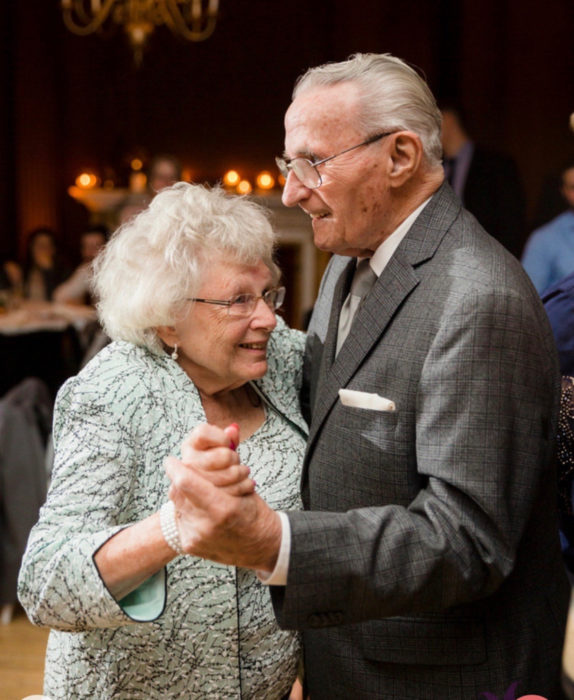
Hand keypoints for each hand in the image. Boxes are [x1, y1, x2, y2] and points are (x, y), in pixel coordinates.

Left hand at [166, 424, 281, 570]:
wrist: (260, 548)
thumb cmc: (256, 514)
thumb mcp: (247, 482)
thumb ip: (232, 454)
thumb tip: (230, 428)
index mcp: (223, 509)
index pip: (185, 480)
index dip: (175, 466)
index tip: (172, 460)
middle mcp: (205, 526)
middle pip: (177, 489)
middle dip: (182, 477)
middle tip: (191, 473)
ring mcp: (195, 537)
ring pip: (175, 502)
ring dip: (184, 492)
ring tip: (201, 492)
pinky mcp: (189, 545)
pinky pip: (179, 516)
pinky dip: (187, 508)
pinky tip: (201, 508)